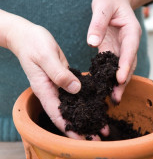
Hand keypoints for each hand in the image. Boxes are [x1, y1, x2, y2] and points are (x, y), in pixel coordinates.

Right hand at [5, 14, 104, 139]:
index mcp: (44, 89)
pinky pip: (75, 89)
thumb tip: (76, 89)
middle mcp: (51, 90)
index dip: (69, 128)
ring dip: (86, 113)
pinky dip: (84, 97)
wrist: (28, 36)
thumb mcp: (45, 56)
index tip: (83, 140)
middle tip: (100, 134)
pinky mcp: (64, 76)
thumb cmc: (33, 44)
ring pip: (72, 103)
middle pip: (67, 113)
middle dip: (82, 125)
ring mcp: (58, 84)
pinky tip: (95, 101)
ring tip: (101, 121)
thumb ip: (59, 74)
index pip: (57, 114)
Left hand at [87, 0, 141, 102]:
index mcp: (130, 31)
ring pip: (121, 67)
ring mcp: (121, 47)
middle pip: (128, 64)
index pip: (129, 50)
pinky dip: (109, 75)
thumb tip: (92, 43)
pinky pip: (112, 64)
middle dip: (123, 81)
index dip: (125, 65)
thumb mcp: (102, 6)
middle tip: (116, 97)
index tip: (119, 79)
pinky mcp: (112, 49)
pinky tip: (104, 85)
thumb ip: (97, 23)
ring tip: (113, 98)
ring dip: (117, 83)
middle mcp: (128, 42)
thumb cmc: (110, 0)